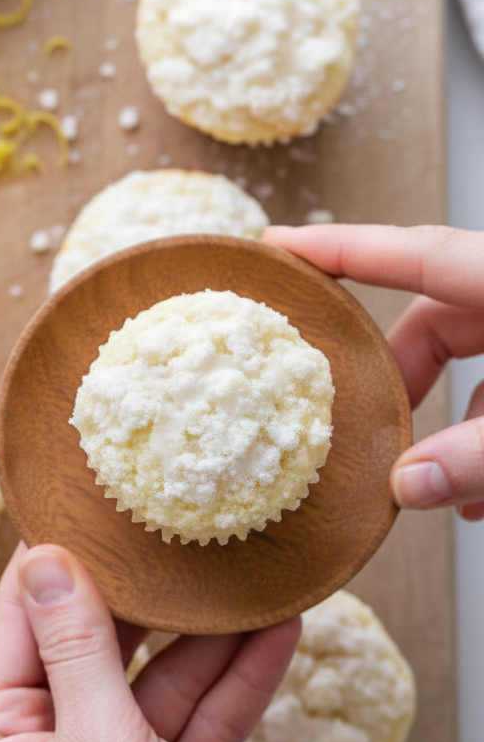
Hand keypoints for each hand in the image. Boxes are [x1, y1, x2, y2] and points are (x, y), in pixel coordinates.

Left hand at [0, 542, 299, 741]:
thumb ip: (78, 649)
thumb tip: (46, 560)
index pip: (18, 624)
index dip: (55, 562)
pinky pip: (192, 720)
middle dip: (146, 601)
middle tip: (178, 536)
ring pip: (154, 681)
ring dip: (205, 640)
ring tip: (244, 581)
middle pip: (92, 647)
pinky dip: (231, 685)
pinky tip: (272, 636)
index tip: (87, 504)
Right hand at [264, 223, 483, 518]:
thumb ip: (475, 457)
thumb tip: (406, 487)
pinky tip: (480, 496)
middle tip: (369, 425)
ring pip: (473, 357)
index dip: (339, 247)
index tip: (278, 245)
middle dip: (398, 375)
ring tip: (442, 484)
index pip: (411, 251)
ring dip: (451, 422)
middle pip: (436, 316)